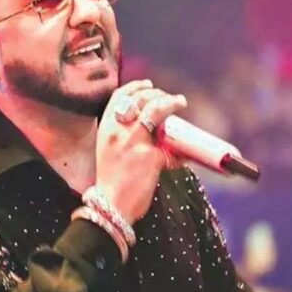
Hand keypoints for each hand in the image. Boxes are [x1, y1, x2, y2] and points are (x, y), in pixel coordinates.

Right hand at [94, 80, 186, 222]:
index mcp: (106, 129)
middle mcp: (118, 131)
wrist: (111, 206)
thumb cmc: (111, 182)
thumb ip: (124, 138)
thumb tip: (153, 132)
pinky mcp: (151, 156)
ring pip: (156, 109)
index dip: (136, 87)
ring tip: (180, 102)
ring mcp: (134, 142)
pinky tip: (185, 153)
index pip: (120, 97)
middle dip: (158, 94)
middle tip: (170, 99)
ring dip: (171, 102)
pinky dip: (180, 150)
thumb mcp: (109, 152)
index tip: (149, 85)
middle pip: (141, 99)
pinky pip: (171, 147)